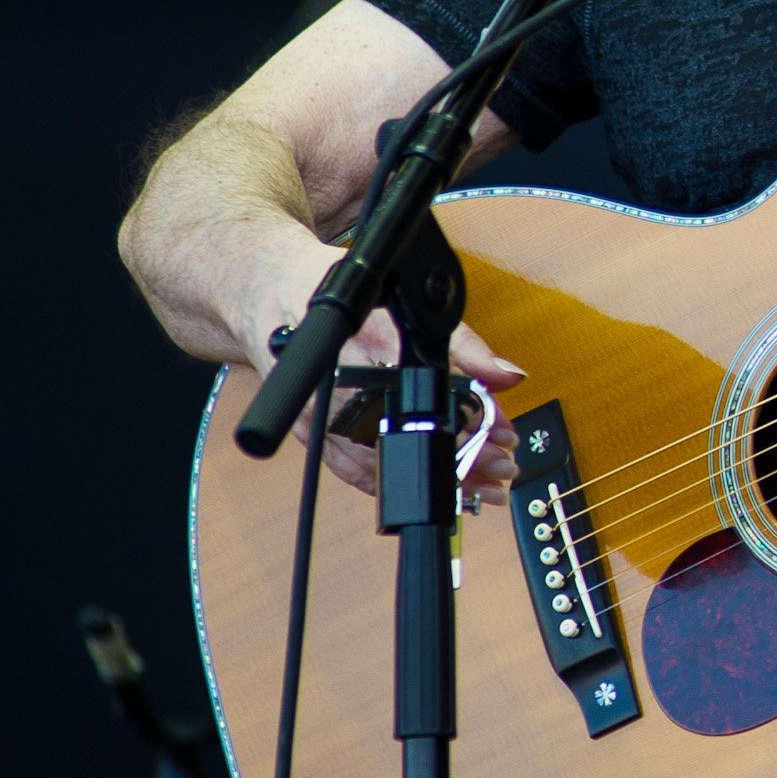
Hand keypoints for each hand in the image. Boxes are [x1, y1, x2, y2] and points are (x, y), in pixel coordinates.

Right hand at [236, 228, 525, 503]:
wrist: (268, 292)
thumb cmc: (335, 289)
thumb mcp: (407, 302)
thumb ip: (463, 344)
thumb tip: (508, 376)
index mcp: (367, 345)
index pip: (433, 399)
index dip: (471, 423)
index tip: (503, 433)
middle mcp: (338, 384)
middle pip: (411, 439)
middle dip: (461, 460)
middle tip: (501, 469)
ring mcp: (318, 414)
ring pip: (384, 463)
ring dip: (432, 479)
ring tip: (478, 488)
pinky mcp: (309, 432)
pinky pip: (354, 469)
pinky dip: (396, 479)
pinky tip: (425, 484)